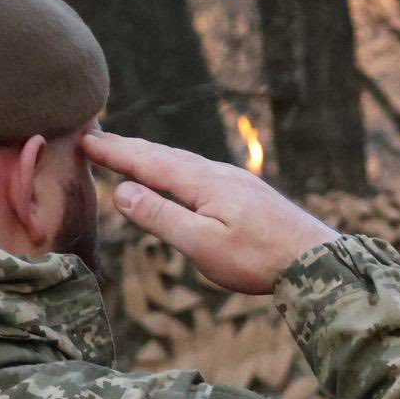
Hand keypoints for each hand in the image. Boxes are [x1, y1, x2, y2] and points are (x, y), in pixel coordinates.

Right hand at [83, 130, 337, 294]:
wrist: (316, 260)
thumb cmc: (258, 259)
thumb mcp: (201, 245)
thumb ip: (161, 217)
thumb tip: (122, 191)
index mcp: (202, 183)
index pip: (147, 162)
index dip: (114, 152)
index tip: (83, 140)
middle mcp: (218, 173)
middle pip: (165, 155)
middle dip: (129, 147)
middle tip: (96, 138)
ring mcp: (236, 181)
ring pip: (185, 161)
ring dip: (154, 155)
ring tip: (133, 152)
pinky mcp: (249, 193)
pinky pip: (203, 171)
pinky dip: (179, 167)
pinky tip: (184, 176)